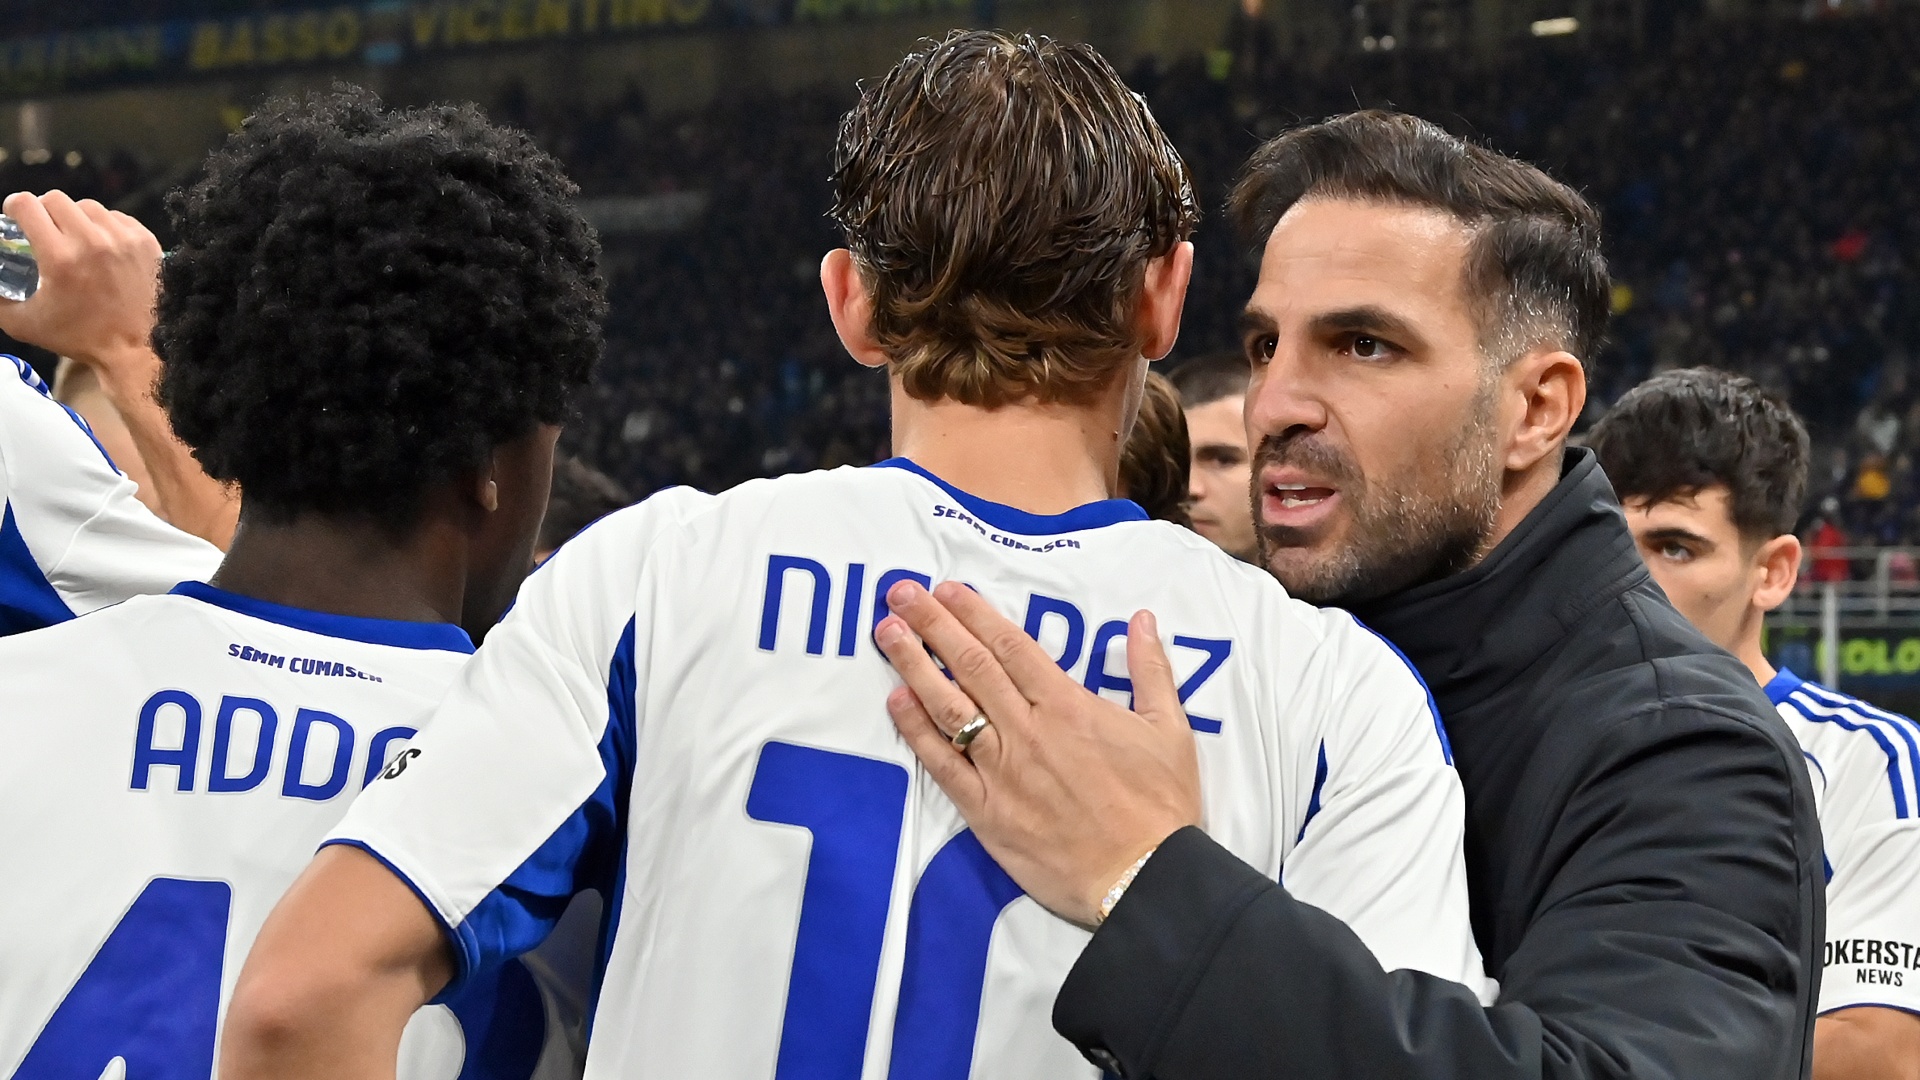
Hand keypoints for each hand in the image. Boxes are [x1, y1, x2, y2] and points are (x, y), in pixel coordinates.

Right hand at [0, 190, 161, 386]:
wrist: (137, 350)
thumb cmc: (78, 338)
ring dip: (75, 218)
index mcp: (59, 258)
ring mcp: (123, 239)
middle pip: (56, 199)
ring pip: (88, 207)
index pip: (27, 205)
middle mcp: (92, 242)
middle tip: (44, 231)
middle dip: (43, 212)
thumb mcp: (22, 323)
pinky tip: (101, 246)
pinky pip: (117, 218)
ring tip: (74, 240)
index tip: (16, 217)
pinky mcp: (146, 241)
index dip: (14, 207)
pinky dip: (104, 227)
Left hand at [875, 581, 1200, 926]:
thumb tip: (1143, 620)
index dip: (974, 613)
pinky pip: (944, 765)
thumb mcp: (1169, 730)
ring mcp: (1003, 771)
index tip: (946, 590)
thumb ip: (1151, 670)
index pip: (1010, 645)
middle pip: (971, 665)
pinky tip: (896, 703)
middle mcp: (1028, 731)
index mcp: (1068, 705)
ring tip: (886, 634)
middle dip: (931, 625)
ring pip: (949, 707)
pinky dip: (918, 732)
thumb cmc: (1160, 807)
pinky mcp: (988, 812)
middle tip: (899, 594)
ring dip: (914, 666)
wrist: (1145, 878)